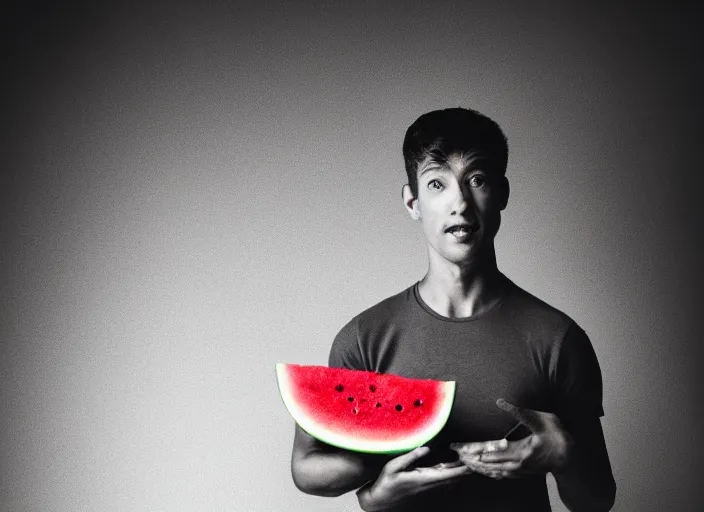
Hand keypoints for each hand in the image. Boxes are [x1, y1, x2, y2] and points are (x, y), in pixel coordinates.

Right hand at [356, 446, 470, 510]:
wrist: (380, 500)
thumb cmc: (386, 483)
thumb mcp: (394, 467)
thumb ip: (411, 457)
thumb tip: (427, 447)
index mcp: (423, 478)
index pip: (448, 473)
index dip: (461, 468)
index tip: (472, 462)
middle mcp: (429, 484)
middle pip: (453, 477)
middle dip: (465, 468)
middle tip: (476, 457)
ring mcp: (428, 487)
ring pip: (449, 479)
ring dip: (460, 471)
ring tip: (469, 460)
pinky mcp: (425, 487)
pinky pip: (443, 480)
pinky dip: (451, 472)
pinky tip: (454, 467)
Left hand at [450, 398, 572, 479]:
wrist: (570, 457)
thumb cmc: (557, 436)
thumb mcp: (541, 419)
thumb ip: (520, 412)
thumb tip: (501, 402)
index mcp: (518, 451)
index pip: (488, 450)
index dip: (470, 448)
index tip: (456, 446)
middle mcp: (516, 464)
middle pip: (486, 463)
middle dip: (469, 458)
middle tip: (454, 454)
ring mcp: (518, 471)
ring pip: (492, 471)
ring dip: (476, 467)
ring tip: (463, 462)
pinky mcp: (521, 473)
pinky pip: (500, 475)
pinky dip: (488, 473)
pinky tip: (482, 471)